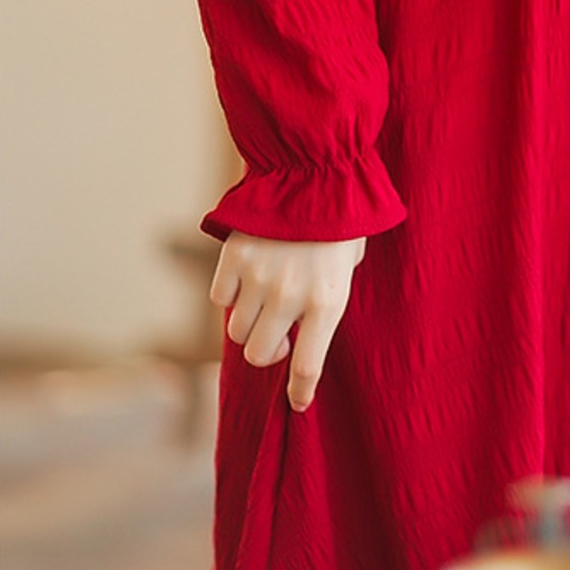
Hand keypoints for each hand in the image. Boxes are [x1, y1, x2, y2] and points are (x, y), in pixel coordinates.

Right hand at [209, 231, 365, 410]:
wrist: (316, 167)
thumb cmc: (342, 215)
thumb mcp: (351, 260)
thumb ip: (328, 294)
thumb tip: (307, 321)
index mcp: (328, 301)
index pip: (307, 367)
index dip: (299, 392)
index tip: (297, 402)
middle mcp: (291, 297)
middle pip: (259, 354)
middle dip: (266, 351)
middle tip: (276, 336)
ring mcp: (259, 279)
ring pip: (235, 330)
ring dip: (248, 321)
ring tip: (264, 299)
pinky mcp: (233, 258)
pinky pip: (219, 297)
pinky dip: (228, 293)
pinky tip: (246, 275)